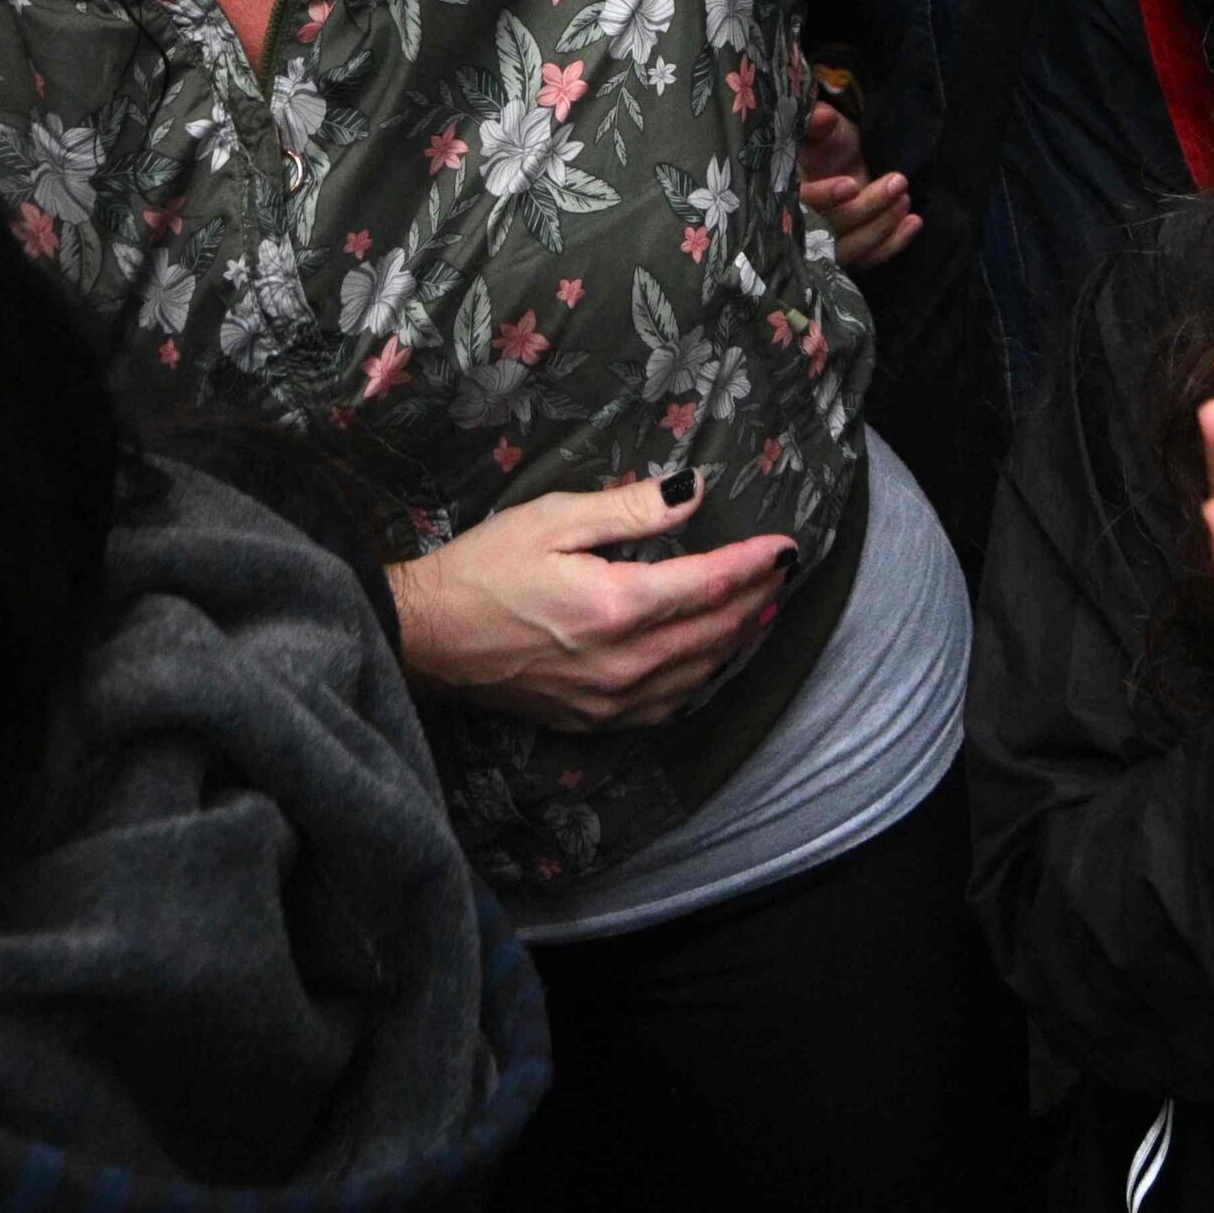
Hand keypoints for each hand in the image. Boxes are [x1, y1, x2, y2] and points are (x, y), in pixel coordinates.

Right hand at [387, 472, 797, 728]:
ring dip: (735, 641)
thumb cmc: (483, 568)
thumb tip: (694, 494)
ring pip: (698, 673)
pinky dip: (699, 679)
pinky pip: (666, 705)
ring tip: (760, 612)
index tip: (787, 546)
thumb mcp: (553, 518)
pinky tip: (707, 662)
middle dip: (755, 599)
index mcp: (617, 605)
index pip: (710, 584)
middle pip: (714, 631)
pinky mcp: (593, 719)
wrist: (426, 638)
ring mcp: (610, 699)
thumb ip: (630, 509)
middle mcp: (624, 661)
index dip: (754, 563)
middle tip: (782, 574)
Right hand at [795, 95, 916, 268]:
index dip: (824, 197)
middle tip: (898, 182)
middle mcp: (803, 225)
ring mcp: (828, 243)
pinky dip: (894, 243)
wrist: (844, 161)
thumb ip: (817, 123)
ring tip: (905, 199)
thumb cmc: (828, 144)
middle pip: (832, 230)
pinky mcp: (851, 250)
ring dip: (883, 227)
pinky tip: (914, 222)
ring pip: (852, 249)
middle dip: (867, 208)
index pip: (802, 204)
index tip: (851, 184)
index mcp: (787, 194)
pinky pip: (871, 257)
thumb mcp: (822, 130)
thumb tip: (823, 117)